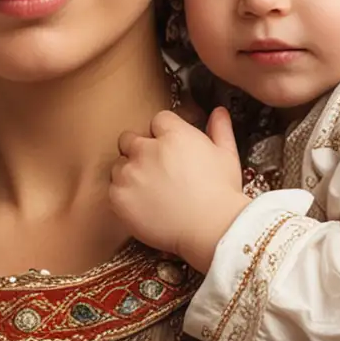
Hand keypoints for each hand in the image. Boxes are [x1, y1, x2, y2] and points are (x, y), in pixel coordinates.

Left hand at [108, 107, 248, 271]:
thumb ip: (220, 129)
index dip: (164, 135)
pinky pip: (112, 189)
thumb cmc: (222, 194)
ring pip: (118, 164)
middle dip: (139, 149)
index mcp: (173, 135)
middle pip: (130, 138)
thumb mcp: (227, 156)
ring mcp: (130, 173)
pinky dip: (123, 195)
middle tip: (155, 170)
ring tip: (149, 191)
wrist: (211, 229)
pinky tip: (142, 205)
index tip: (171, 150)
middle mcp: (147, 150)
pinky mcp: (119, 197)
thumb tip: (218, 111)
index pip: (158, 120)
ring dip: (129, 173)